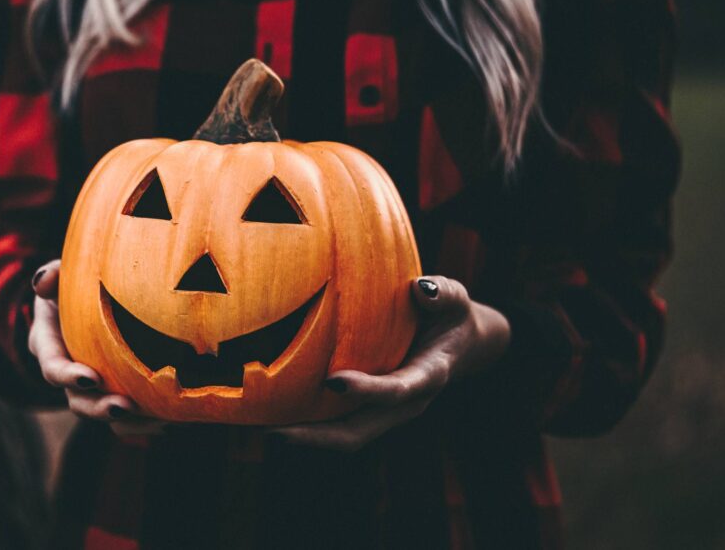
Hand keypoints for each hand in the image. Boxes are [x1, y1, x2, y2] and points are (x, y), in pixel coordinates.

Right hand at [29, 260, 164, 435]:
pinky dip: (143, 423)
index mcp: (48, 347)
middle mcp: (68, 374)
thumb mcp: (58, 276)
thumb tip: (42, 281)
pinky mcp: (112, 391)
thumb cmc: (70, 286)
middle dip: (99, 408)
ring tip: (157, 421)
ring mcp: (90, 388)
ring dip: (127, 421)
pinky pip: (125, 417)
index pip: (53, 367)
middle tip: (125, 406)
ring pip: (103, 413)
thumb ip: (51, 275)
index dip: (68, 376)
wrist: (85, 304)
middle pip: (78, 401)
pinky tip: (167, 422)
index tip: (92, 378)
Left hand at [271, 276, 509, 450]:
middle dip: (317, 436)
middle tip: (274, 431)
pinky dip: (308, 423)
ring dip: (304, 437)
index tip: (333, 381)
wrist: (464, 345)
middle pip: (359, 432)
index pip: (397, 390)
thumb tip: (420, 288)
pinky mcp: (371, 409)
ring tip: (261, 428)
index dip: (367, 390)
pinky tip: (273, 412)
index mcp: (428, 376)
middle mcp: (405, 403)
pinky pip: (338, 423)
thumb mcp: (454, 299)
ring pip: (344, 435)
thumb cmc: (451, 315)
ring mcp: (386, 411)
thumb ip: (442, 293)